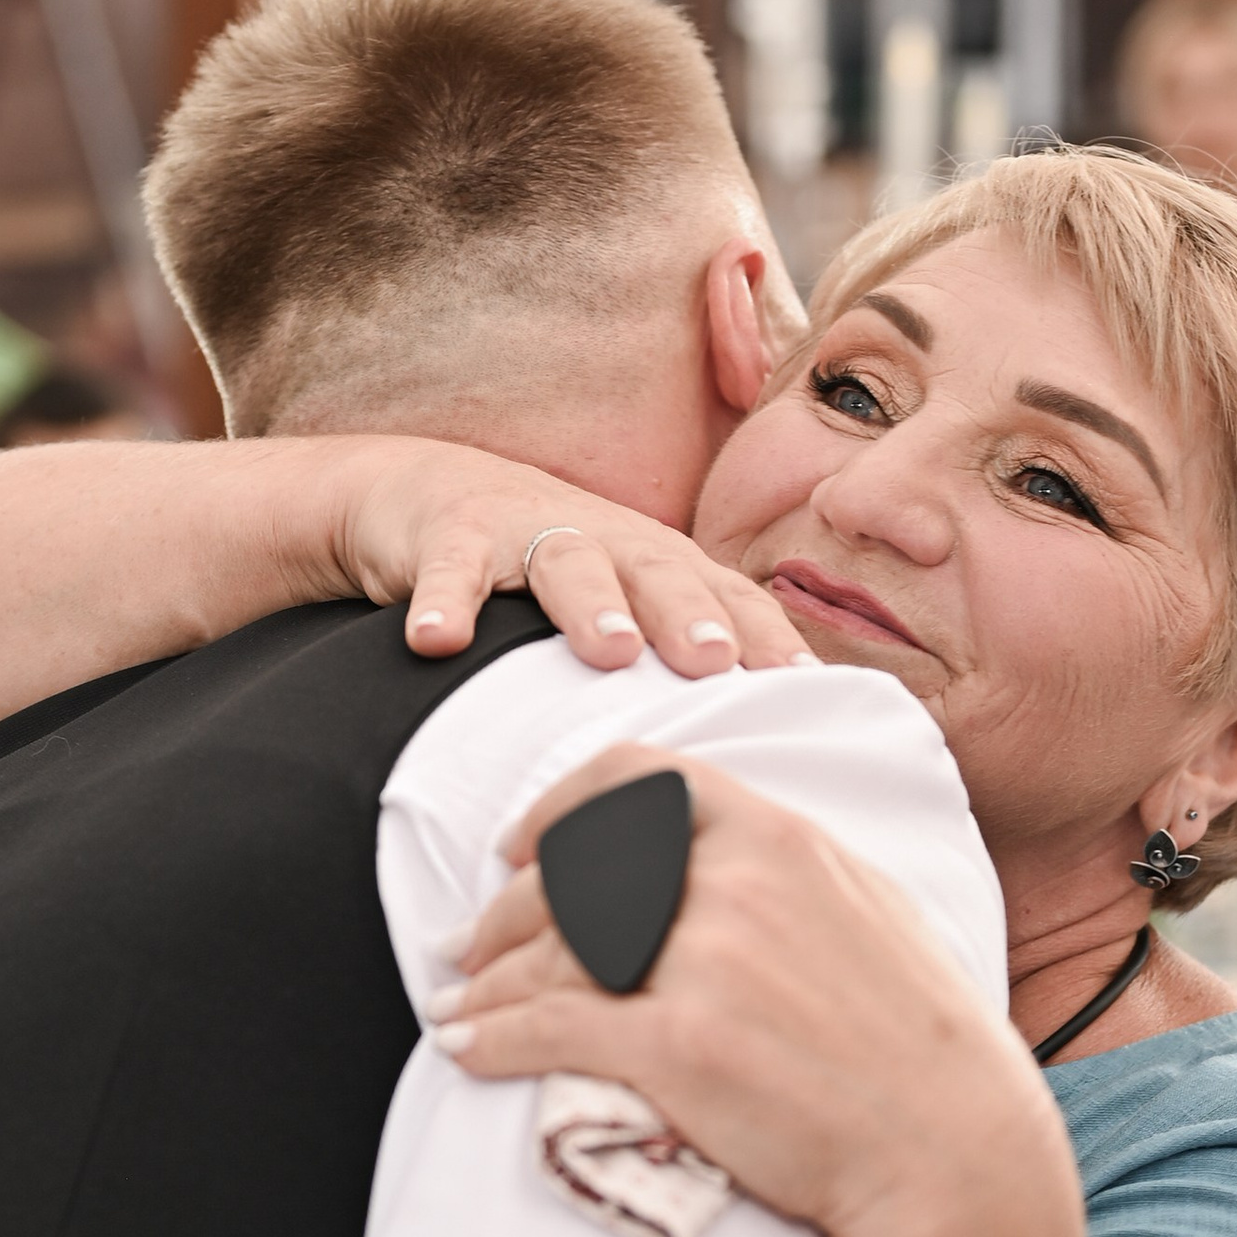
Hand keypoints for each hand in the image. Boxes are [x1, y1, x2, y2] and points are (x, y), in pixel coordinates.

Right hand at [330, 439, 804, 680]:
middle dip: (689, 616)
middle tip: (714, 661)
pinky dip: (442, 602)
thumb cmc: (550, 566)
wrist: (435, 491)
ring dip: (592, 604)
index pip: (725, 596)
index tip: (802, 688)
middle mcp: (605, 539)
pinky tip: (437, 642)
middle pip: (657, 573)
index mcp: (657, 562)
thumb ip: (671, 659)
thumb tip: (748, 745)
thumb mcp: (621, 600)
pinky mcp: (452, 536)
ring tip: (612, 650)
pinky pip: (449, 571)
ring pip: (568, 563)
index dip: (763, 637)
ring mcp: (527, 531)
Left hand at [434, 744, 1072, 1236]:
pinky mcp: (675, 1047)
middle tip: (470, 946)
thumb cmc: (921, 1047)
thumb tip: (721, 855)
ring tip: (454, 1003)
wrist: (950, 1155)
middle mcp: (734, 886)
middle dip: (505, 912)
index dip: (561, 806)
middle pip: (574, 873)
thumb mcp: (871, 915)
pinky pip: (546, 1030)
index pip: (640, 780)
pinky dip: (489, 1039)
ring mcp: (702, 965)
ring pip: (549, 954)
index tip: (521, 844)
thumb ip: (789, 872)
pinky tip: (463, 1049)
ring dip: (484, 982)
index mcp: (780, 840)